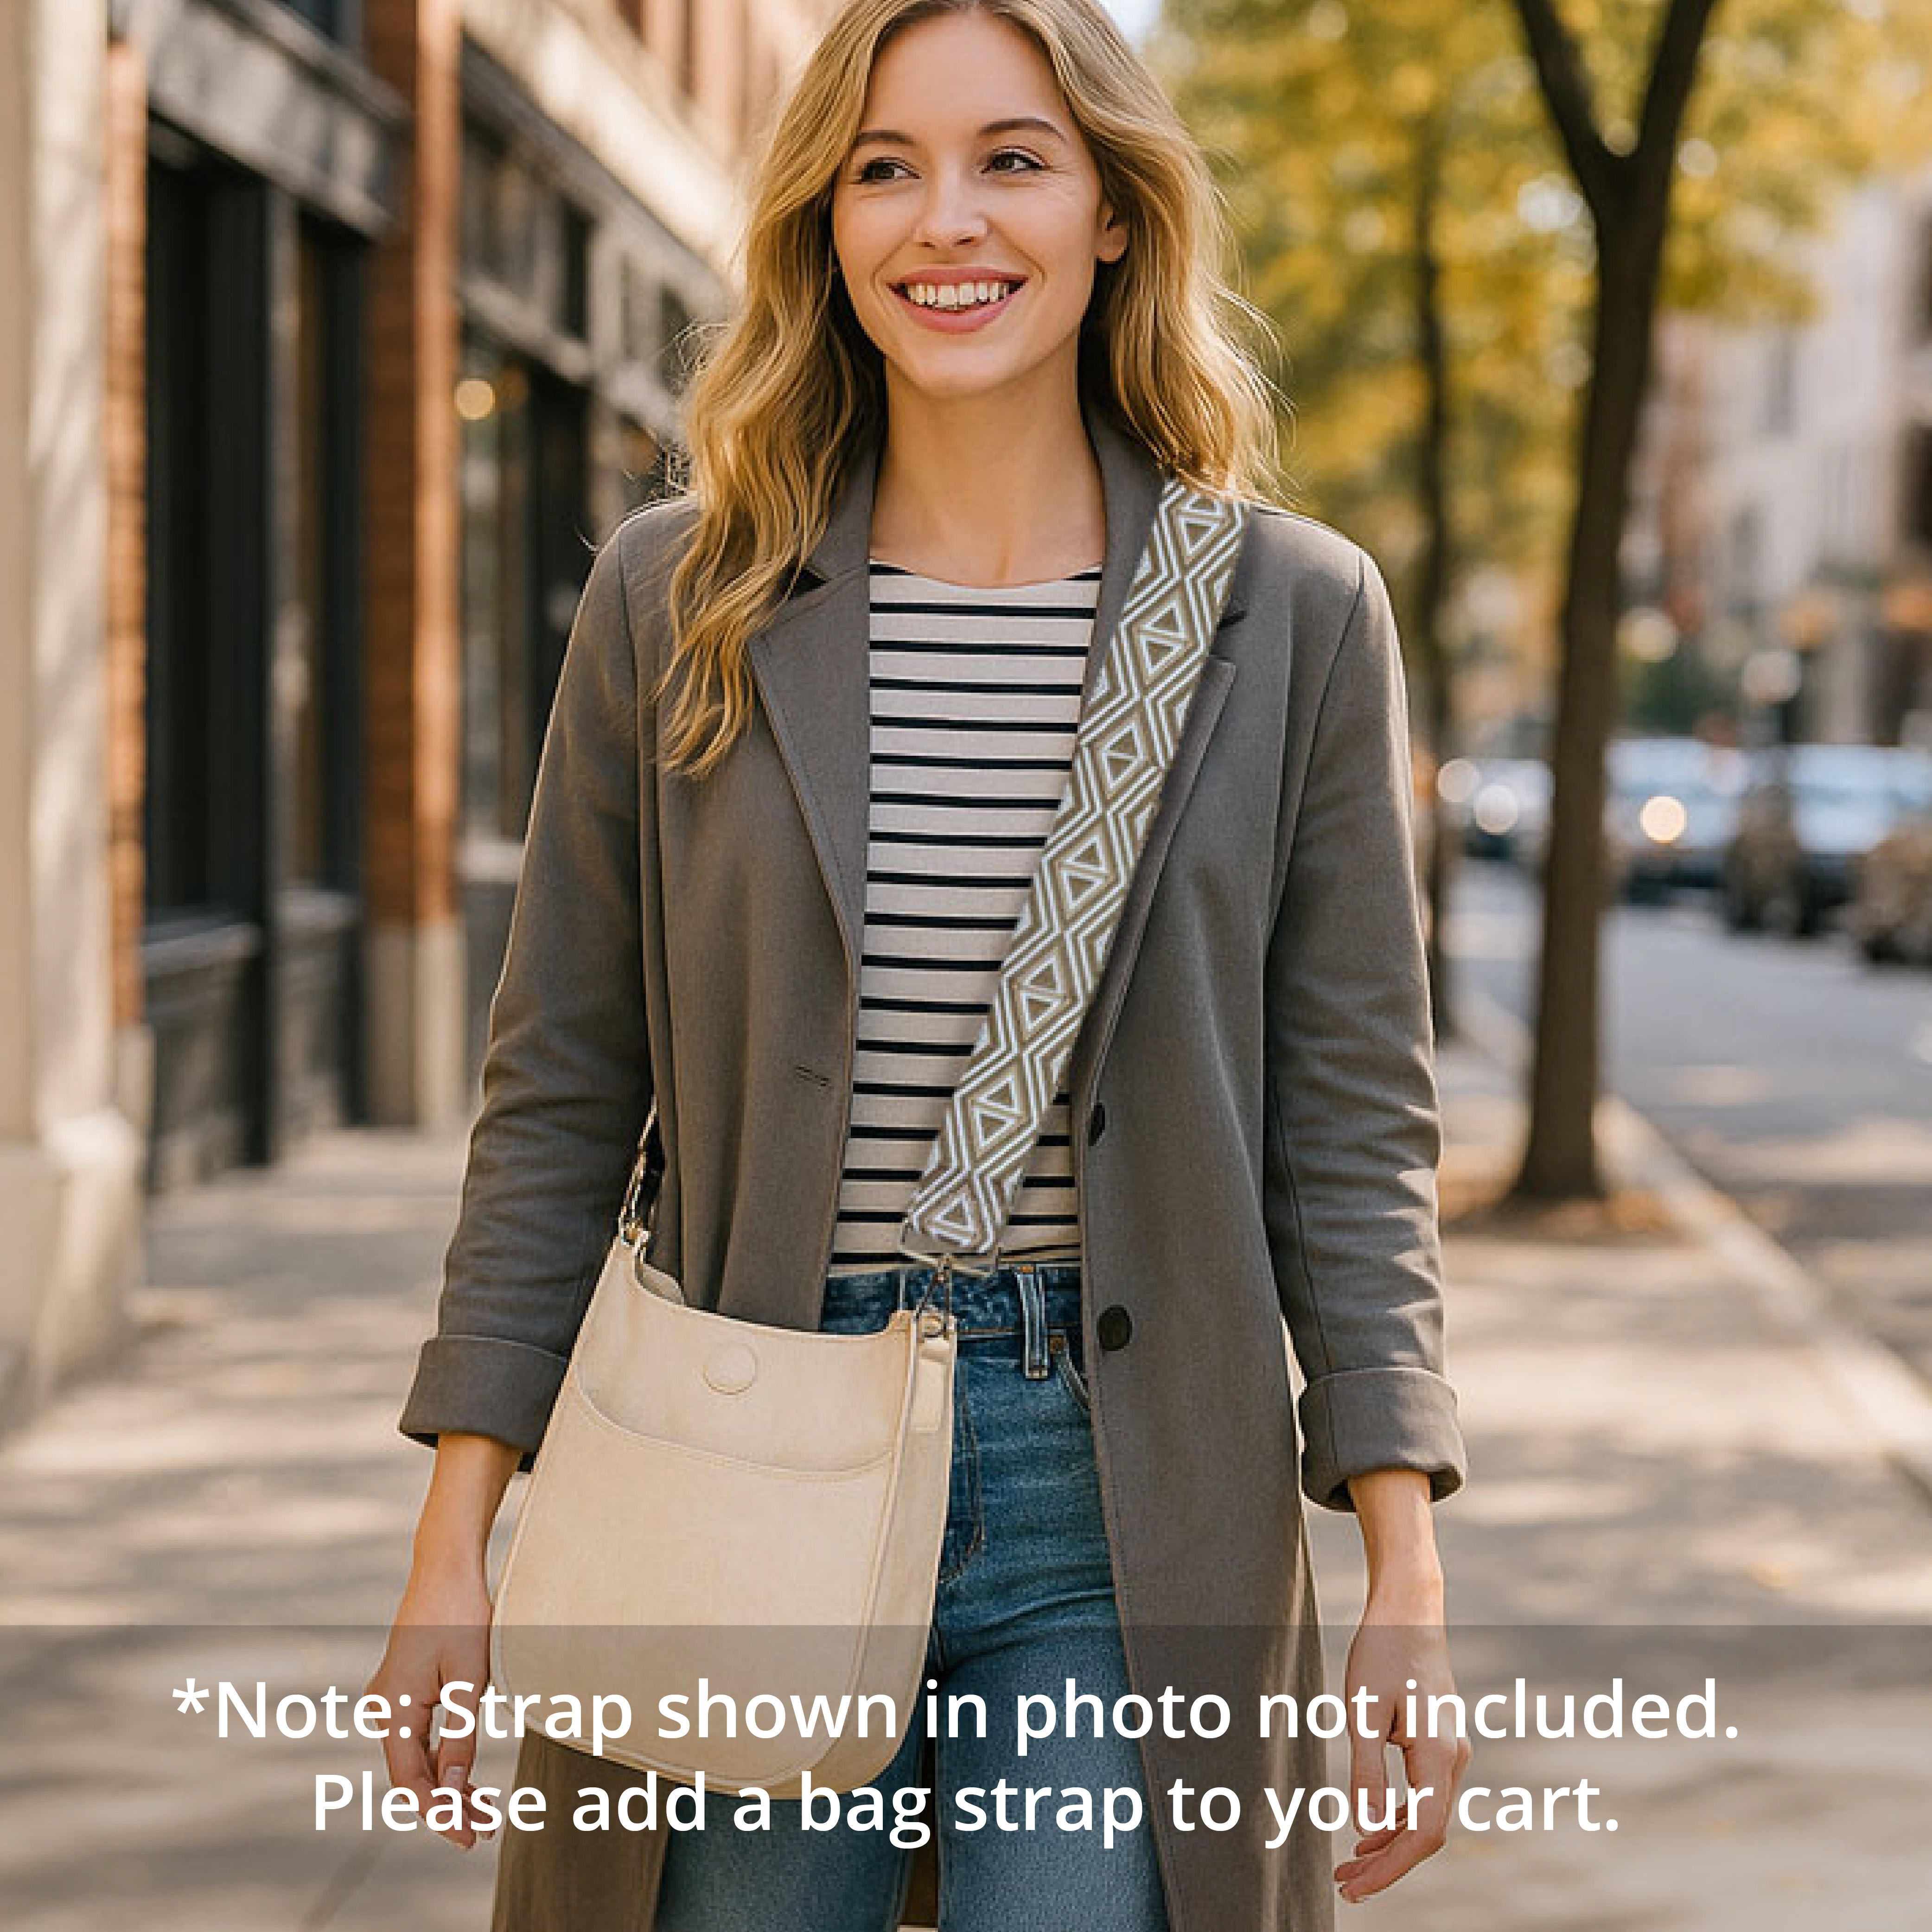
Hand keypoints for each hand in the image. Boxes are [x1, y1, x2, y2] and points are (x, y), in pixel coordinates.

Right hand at [366, 1564, 495, 1848]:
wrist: (446, 1568)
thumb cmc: (462, 1616)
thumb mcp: (470, 1679)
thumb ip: (460, 1736)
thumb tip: (453, 1789)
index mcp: (393, 1707)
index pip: (410, 1779)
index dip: (438, 1813)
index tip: (468, 1836)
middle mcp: (383, 1707)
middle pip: (412, 1773)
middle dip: (446, 1804)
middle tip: (484, 1830)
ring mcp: (390, 1698)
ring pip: (416, 1757)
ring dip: (445, 1784)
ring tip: (482, 1812)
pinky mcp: (404, 1689)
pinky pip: (418, 1736)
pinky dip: (441, 1759)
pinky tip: (464, 1780)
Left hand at [1334, 1592, 1471, 1902]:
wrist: (1408, 1612)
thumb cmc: (1383, 1653)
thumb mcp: (1363, 1709)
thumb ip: (1367, 1770)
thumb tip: (1366, 1826)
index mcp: (1438, 1754)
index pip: (1424, 1833)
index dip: (1391, 1867)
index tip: (1356, 1886)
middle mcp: (1453, 1759)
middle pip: (1426, 1833)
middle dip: (1387, 1864)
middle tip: (1344, 1884)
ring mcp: (1450, 1752)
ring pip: (1426, 1817)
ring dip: (1390, 1843)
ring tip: (1350, 1863)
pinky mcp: (1439, 1744)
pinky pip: (1424, 1796)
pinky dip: (1398, 1819)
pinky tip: (1371, 1828)